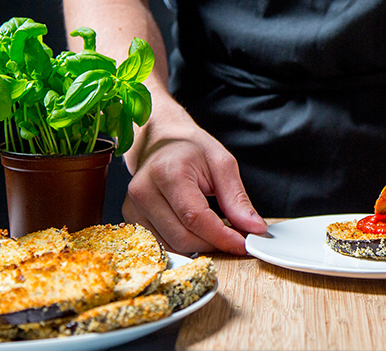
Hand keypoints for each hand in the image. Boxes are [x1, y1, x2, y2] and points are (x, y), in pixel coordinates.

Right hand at [122, 102, 266, 254]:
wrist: (160, 140)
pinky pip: (161, 243)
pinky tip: (197, 231)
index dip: (222, 237)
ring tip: (217, 231)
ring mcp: (133, 206)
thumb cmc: (190, 148)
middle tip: (236, 237)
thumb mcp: (221, 163)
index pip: (196, 218)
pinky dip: (184, 243)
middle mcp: (144, 191)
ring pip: (172, 245)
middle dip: (214, 243)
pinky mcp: (131, 218)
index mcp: (168, 172)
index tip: (244, 244)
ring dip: (200, 246)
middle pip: (183, 237)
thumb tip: (254, 228)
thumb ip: (237, 199)